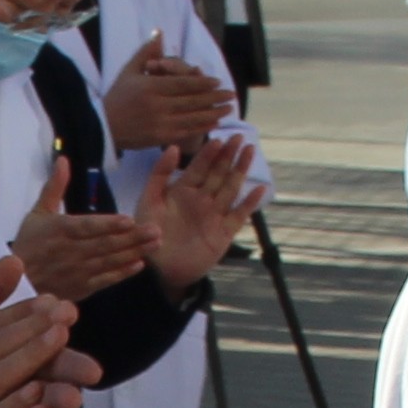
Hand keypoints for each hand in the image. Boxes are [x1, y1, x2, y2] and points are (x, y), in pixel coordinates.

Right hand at [9, 191, 151, 305]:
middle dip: (132, 238)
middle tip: (155, 229)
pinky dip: (122, 273)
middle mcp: (71, 252)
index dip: (108, 224)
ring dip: (134, 252)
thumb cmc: (29, 244)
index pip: (87, 227)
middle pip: (105, 244)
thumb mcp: (37, 213)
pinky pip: (105, 281)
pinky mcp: (82, 288)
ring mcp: (78, 272)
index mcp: (60, 230)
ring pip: (109, 261)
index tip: (129, 219)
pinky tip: (139, 264)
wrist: (17, 283)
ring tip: (155, 243)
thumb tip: (63, 159)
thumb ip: (54, 187)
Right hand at [103, 36, 233, 154]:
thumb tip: (160, 32)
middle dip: (214, 98)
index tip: (217, 81)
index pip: (183, 84)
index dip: (202, 83)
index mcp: (151, 87)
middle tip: (231, 94)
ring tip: (229, 109)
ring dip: (213, 113)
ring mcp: (159, 123)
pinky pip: (186, 130)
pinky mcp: (160, 137)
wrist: (103, 127)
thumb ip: (147, 52)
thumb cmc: (117, 97)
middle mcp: (157, 105)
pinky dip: (202, 127)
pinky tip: (214, 123)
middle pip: (192, 100)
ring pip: (192, 116)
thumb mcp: (130, 71)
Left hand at [140, 129, 265, 290]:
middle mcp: (201, 200)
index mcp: (182, 191)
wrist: (159, 270)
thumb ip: (159, 174)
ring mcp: (214, 215)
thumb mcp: (149, 201)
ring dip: (240, 170)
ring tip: (249, 151)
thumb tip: (173, 147)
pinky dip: (249, 203)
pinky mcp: (223, 233)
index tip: (217, 139)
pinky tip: (258, 189)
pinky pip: (239, 215)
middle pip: (218, 173)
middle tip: (238, 137)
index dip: (208, 153)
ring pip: (230, 188)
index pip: (199, 167)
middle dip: (228, 155)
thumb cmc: (149, 234)